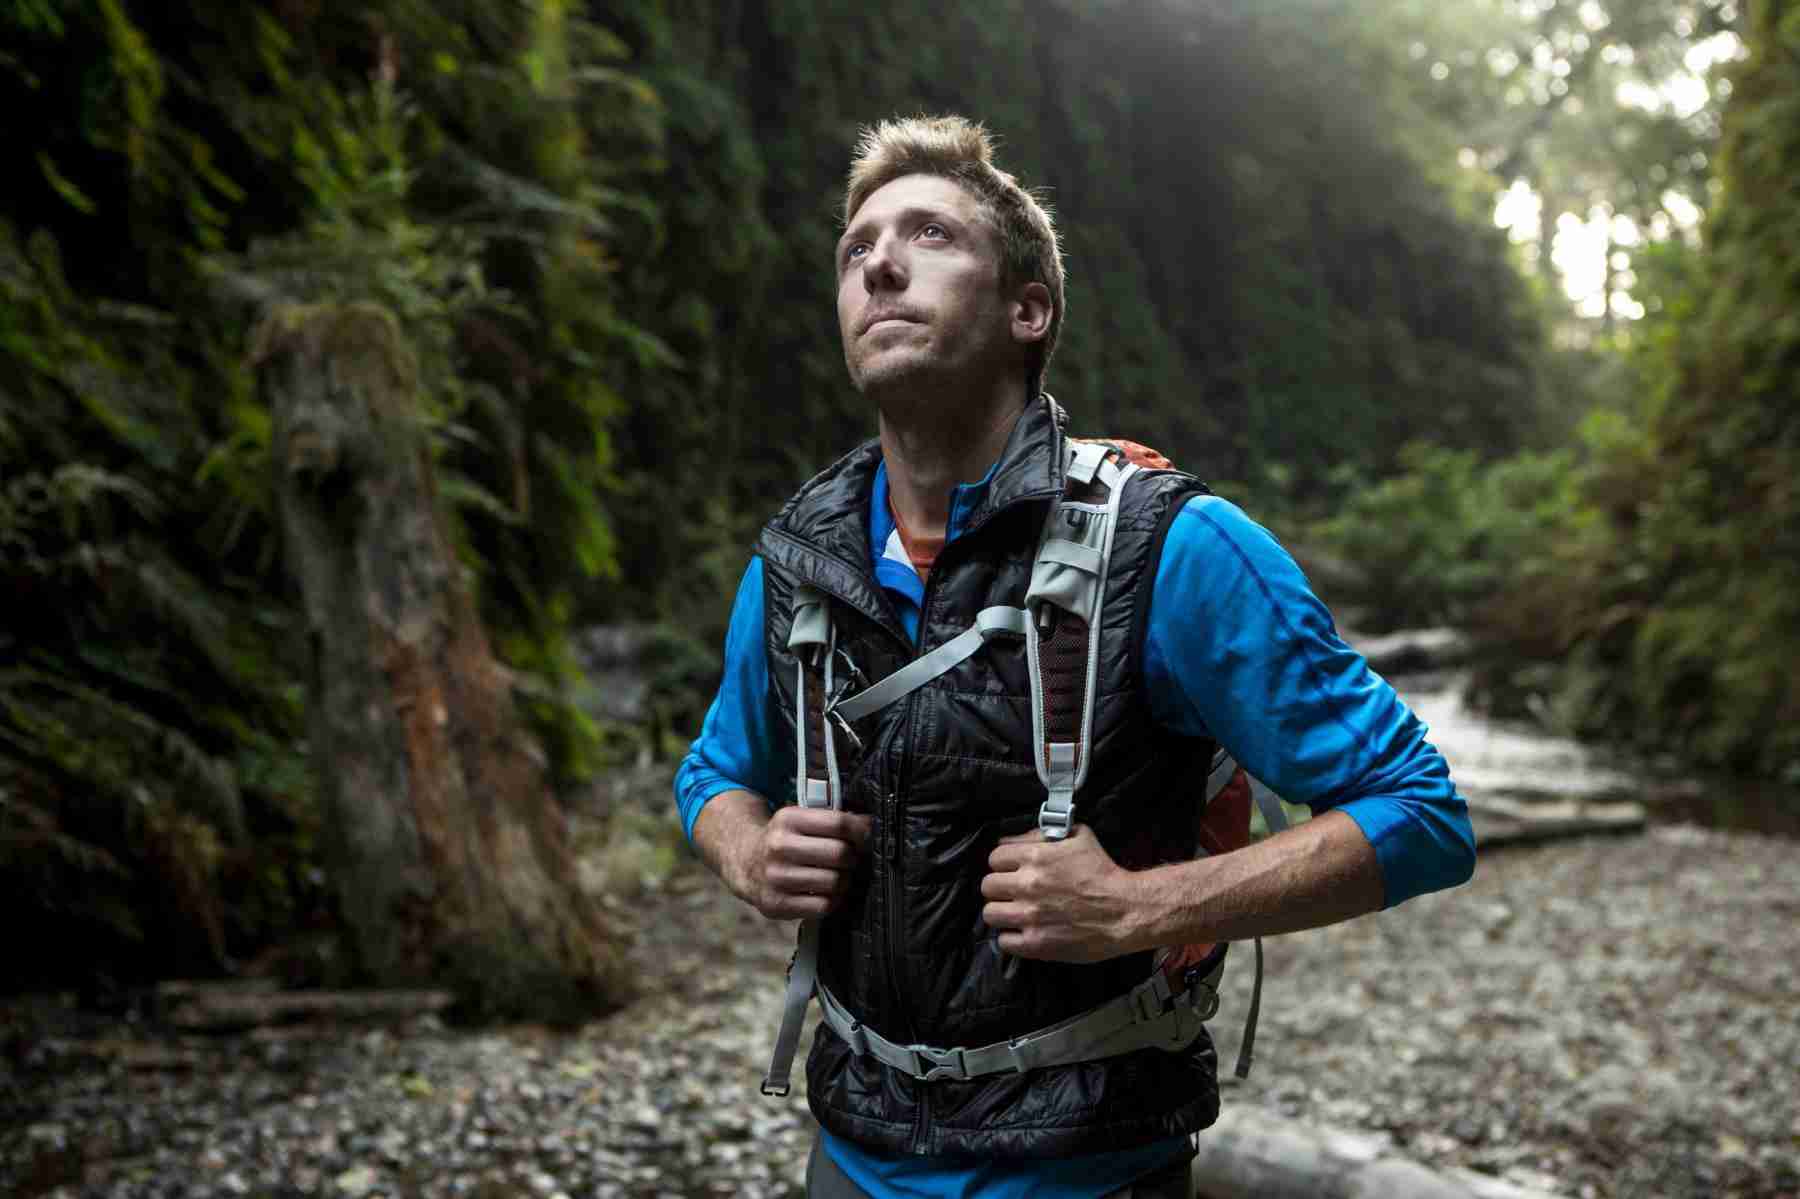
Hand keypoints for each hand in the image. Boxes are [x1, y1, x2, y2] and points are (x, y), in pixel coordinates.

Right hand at [734, 806, 870, 920]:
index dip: (861, 831)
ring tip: (836, 875)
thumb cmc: (785, 840)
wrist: (745, 862)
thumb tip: (870, 826)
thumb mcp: (801, 819)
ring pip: (835, 882)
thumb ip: (832, 820)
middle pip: (840, 854)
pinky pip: (824, 906)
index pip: (839, 823)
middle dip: (853, 857)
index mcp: (788, 819)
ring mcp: (776, 878)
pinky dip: (832, 900)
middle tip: (849, 858)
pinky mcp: (776, 904)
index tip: (866, 837)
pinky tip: (825, 892)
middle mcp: (779, 847)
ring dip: (844, 880)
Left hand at [980, 824, 1141, 961]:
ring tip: (1015, 913)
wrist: (1125, 910)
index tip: (1012, 870)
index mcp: (1035, 857)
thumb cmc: (1103, 871)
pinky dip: (1011, 937)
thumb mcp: (1078, 837)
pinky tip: (1023, 932)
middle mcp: (1027, 885)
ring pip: (990, 914)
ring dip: (1001, 912)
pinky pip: (1004, 941)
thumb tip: (1010, 841)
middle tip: (1013, 892)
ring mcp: (1030, 916)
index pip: (994, 858)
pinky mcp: (1036, 943)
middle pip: (987, 886)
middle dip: (1000, 888)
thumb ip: (1042, 834)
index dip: (1003, 864)